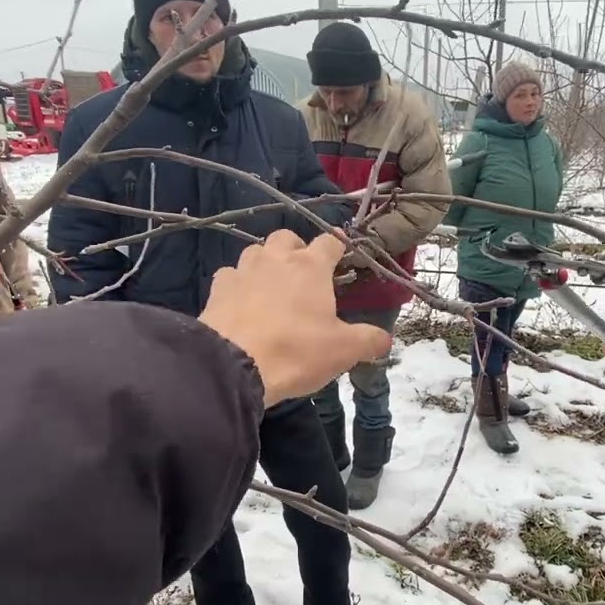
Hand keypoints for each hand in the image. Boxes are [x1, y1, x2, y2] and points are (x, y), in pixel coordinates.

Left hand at [200, 229, 392, 406]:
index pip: (330, 242)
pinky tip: (242, 303)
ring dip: (265, 263)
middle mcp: (275, 259)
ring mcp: (242, 271)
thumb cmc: (296, 351)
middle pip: (287, 238)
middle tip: (304, 277)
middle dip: (297, 251)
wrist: (233, 366)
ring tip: (272, 289)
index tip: (342, 260)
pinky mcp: (218, 289)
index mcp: (310, 267)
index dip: (338, 249)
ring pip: (255, 252)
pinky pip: (230, 276)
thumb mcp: (343, 351)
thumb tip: (386, 339)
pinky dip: (238, 284)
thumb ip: (369, 341)